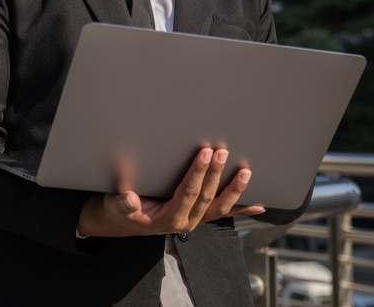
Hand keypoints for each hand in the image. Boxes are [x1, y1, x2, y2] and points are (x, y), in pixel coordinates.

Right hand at [75, 148, 265, 237]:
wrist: (121, 221)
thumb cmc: (119, 210)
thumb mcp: (114, 206)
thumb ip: (122, 203)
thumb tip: (129, 199)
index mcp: (169, 218)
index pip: (188, 193)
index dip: (198, 173)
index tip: (205, 154)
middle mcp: (186, 221)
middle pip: (207, 196)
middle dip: (217, 173)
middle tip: (223, 150)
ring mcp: (195, 219)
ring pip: (220, 206)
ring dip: (235, 189)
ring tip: (246, 172)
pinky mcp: (198, 215)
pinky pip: (222, 212)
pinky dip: (242, 209)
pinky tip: (259, 205)